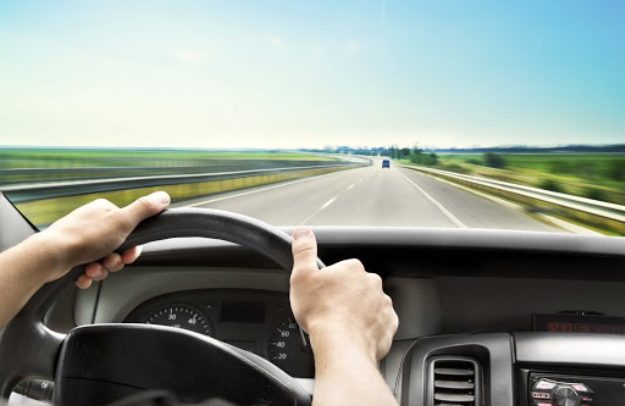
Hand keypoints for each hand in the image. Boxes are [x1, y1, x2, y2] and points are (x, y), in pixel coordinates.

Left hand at [41, 191, 170, 287]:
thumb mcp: (122, 221)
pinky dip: (88, 274)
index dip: (133, 245)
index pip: (130, 228)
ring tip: (93, 268)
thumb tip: (164, 196)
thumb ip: (144, 209)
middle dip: (116, 259)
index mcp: (104, 211)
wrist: (51, 257)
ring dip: (102, 268)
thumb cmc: (84, 238)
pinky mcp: (71, 255)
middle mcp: (92, 222)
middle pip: (118, 246)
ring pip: (103, 259)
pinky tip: (84, 274)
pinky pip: (88, 268)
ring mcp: (80, 239)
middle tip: (110, 261)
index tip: (129, 253)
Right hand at [289, 228, 398, 363]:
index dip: (331, 283)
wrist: (341, 345)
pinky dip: (370, 328)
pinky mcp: (388, 324)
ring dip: (359, 312)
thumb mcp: (302, 277)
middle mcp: (372, 283)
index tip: (323, 295)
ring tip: (342, 325)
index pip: (343, 270)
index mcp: (352, 269)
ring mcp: (383, 304)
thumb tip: (302, 232)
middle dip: (346, 296)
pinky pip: (379, 323)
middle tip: (331, 311)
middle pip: (357, 286)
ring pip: (369, 304)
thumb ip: (303, 251)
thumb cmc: (321, 313)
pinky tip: (356, 334)